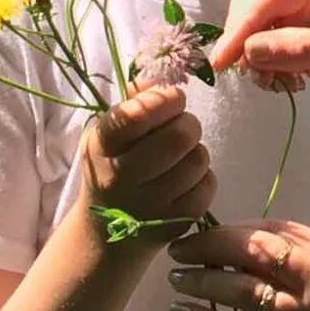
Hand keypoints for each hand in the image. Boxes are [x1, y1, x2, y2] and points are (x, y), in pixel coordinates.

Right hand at [80, 85, 214, 244]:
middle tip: (181, 127)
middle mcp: (120, 177)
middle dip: (188, 123)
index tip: (171, 100)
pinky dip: (203, 177)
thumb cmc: (113, 166)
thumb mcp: (109, 131)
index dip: (165, 100)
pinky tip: (184, 180)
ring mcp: (148, 206)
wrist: (105, 233)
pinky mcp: (173, 224)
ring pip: (198, 160)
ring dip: (196, 151)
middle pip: (179, 137)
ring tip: (180, 156)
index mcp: (102, 145)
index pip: (137, 115)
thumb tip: (161, 76)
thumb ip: (134, 99)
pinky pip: (207, 186)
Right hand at [213, 0, 309, 113]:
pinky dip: (269, 70)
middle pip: (254, 10)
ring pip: (257, 33)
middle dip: (244, 43)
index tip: (221, 63)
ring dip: (256, 61)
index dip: (240, 28)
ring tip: (280, 87)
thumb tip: (250, 50)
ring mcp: (305, 19)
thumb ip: (304, 48)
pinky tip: (289, 86)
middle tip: (256, 80)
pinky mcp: (306, 43)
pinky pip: (270, 52)